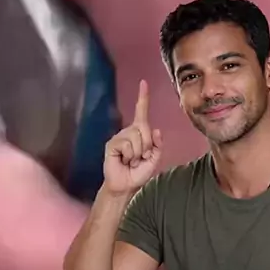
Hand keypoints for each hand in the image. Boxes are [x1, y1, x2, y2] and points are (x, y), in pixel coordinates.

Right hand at [103, 80, 161, 195]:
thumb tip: (156, 130)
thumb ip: (157, 145)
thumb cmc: (139, 173)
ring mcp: (119, 136)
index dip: (142, 96)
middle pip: (144, 128)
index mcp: (139, 132)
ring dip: (139, 153)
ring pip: (137, 137)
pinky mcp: (112, 144)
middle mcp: (129, 131)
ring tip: (132, 161)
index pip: (141, 111)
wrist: (126, 187)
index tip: (143, 82)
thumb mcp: (154, 159)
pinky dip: (130, 155)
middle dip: (147, 146)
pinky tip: (124, 161)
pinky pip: (127, 144)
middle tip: (141, 158)